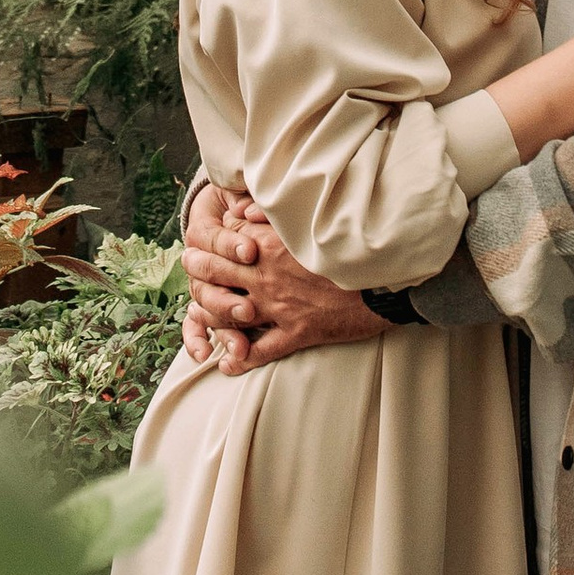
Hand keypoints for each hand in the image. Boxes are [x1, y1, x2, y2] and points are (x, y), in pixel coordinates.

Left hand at [182, 190, 383, 372]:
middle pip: (217, 271)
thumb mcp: (310, 222)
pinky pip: (261, 350)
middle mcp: (267, 276)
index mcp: (271, 245)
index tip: (201, 234)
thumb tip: (244, 211)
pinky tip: (227, 364)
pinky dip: (241, 359)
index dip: (210, 236)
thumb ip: (273, 215)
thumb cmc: (350, 246)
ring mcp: (279, 307)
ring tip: (196, 310)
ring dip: (209, 311)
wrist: (385, 281)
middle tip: (188, 263)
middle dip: (197, 266)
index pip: (227, 239)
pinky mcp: (297, 333)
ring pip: (229, 312)